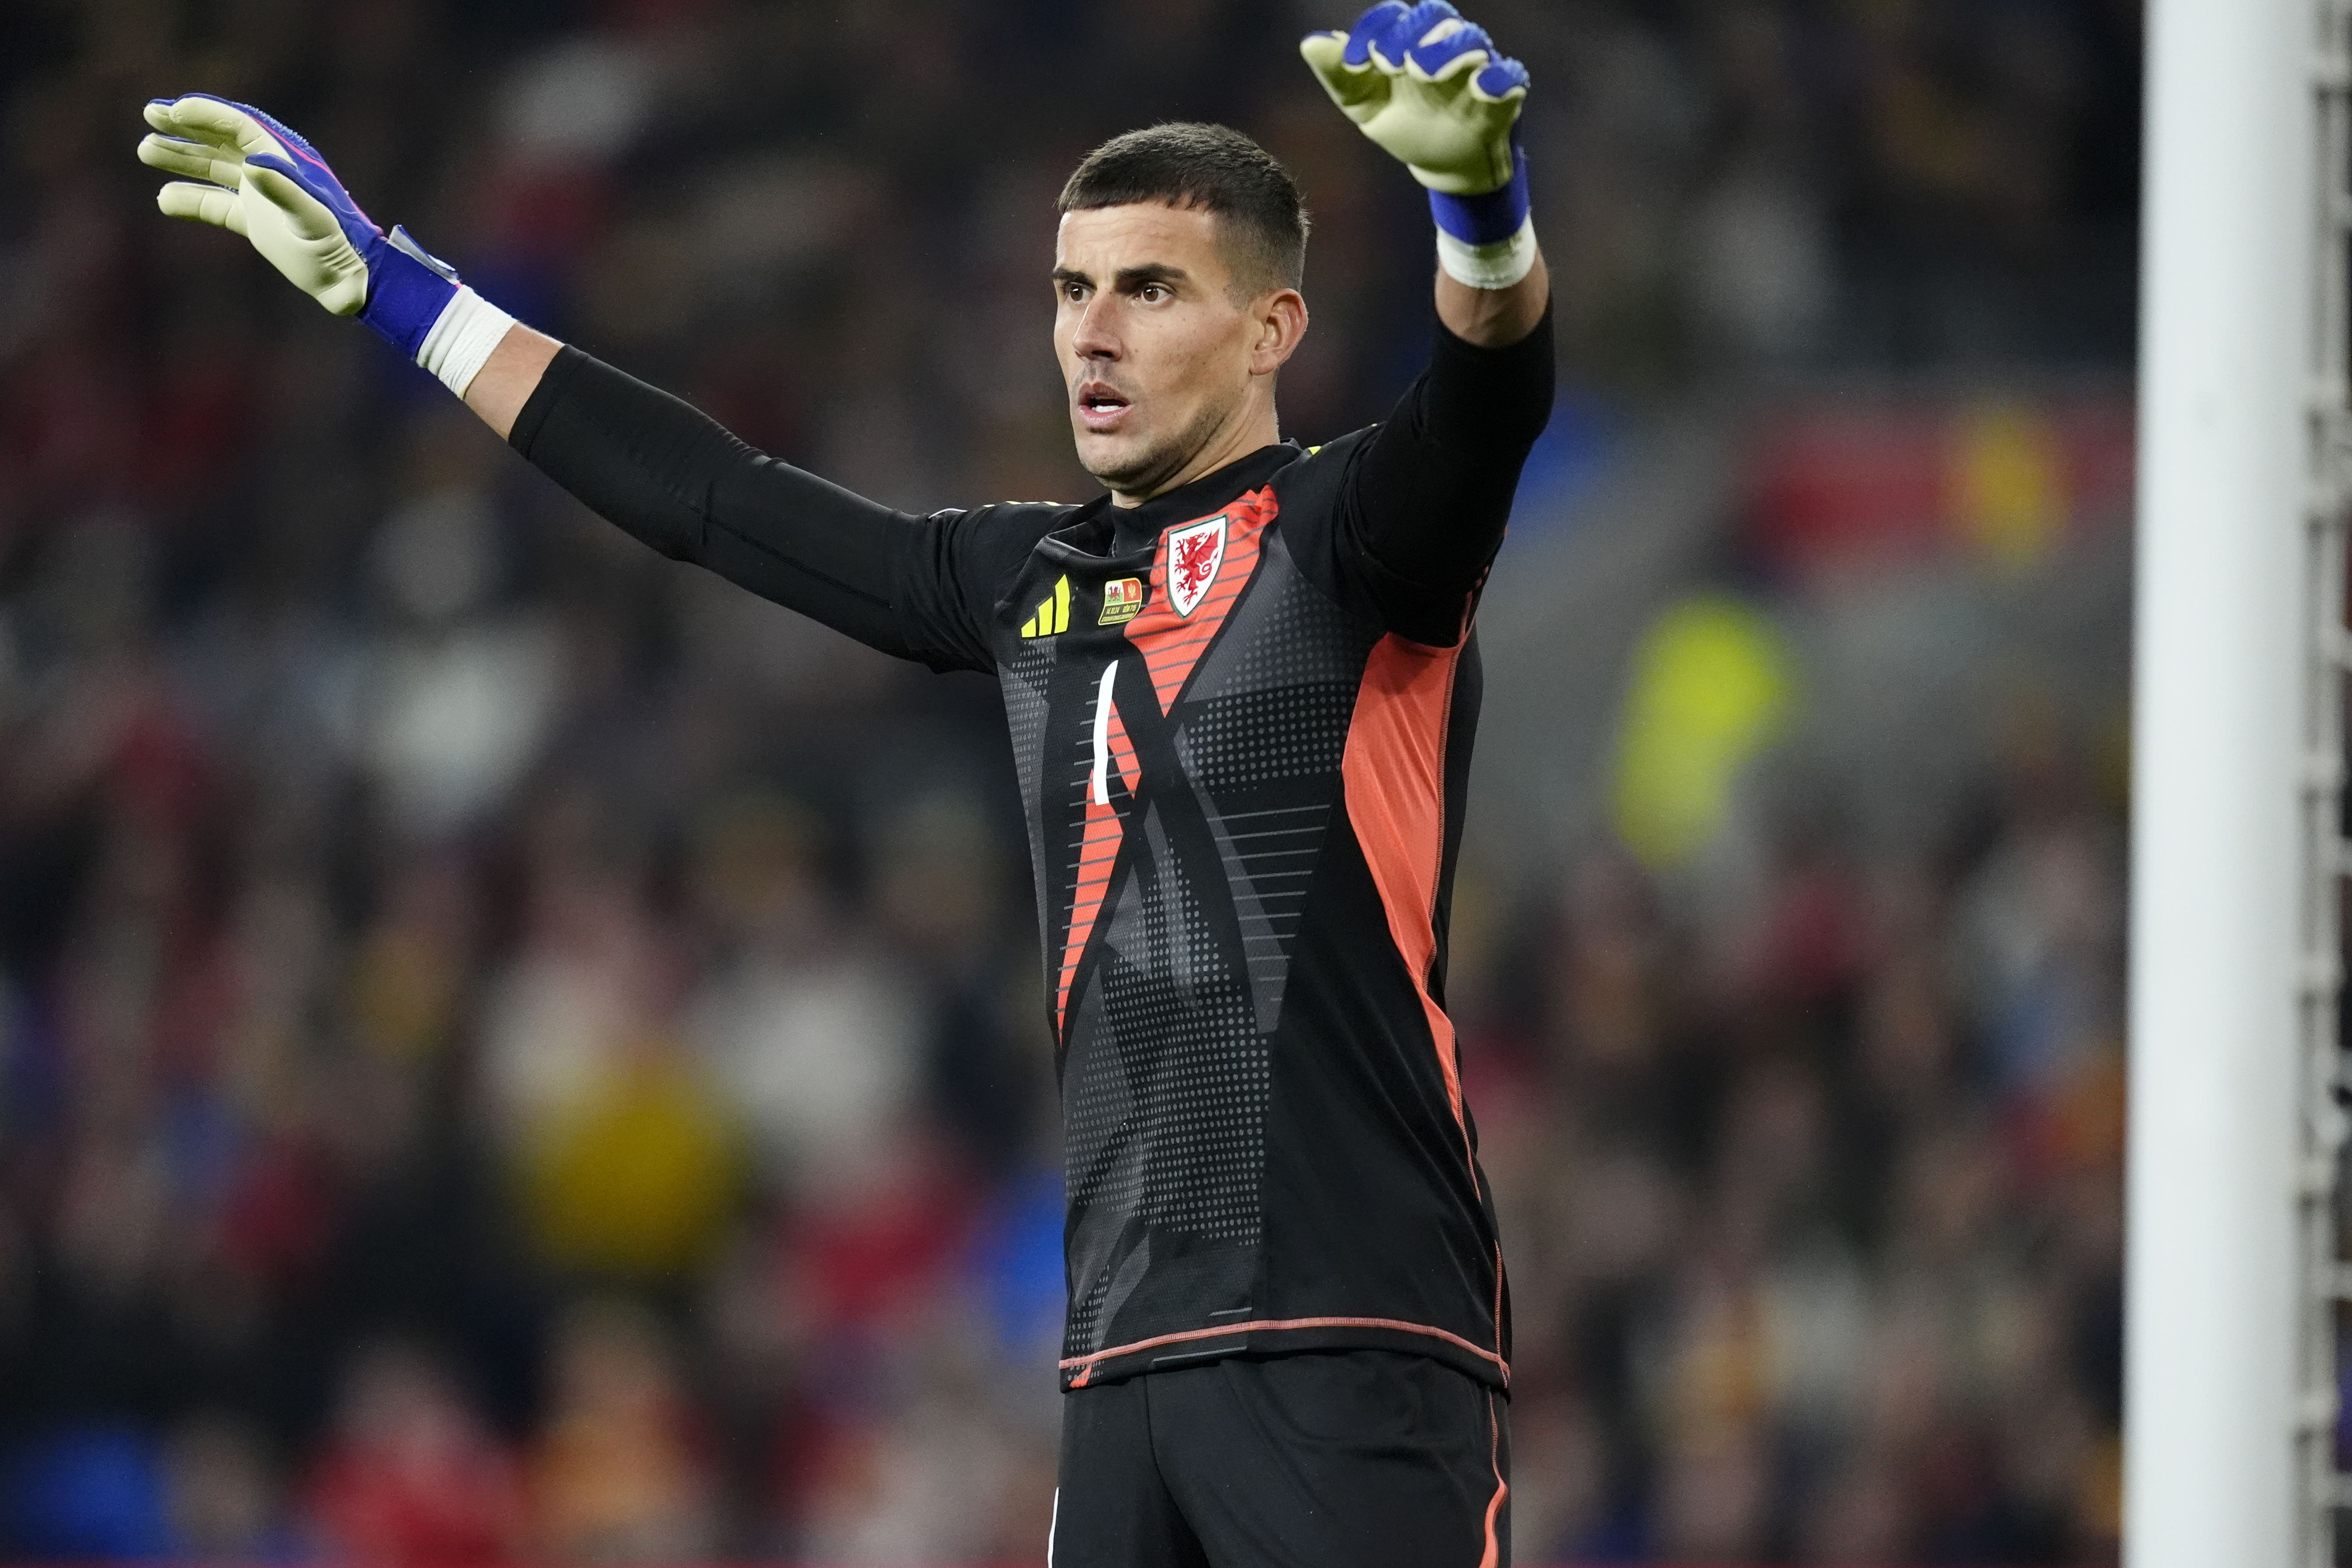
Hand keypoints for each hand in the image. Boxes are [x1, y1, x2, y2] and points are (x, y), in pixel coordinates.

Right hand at [137, 94, 458, 354]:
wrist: (348, 282)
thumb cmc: (336, 247)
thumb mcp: (313, 219)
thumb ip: (286, 192)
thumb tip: (255, 165)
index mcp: (286, 162)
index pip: (241, 127)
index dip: (206, 115)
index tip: (172, 110)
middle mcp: (271, 173)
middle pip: (222, 139)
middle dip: (186, 126)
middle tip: (149, 114)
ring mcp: (261, 197)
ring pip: (214, 168)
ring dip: (181, 158)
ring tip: (145, 149)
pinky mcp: (256, 222)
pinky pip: (216, 205)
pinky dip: (191, 201)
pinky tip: (165, 200)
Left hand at [1300, 2, 1529, 195]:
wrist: (1442, 165)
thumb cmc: (1404, 124)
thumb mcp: (1365, 105)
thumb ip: (1340, 75)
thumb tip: (1310, 42)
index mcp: (1409, 40)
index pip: (1393, 17)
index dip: (1374, 30)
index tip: (1355, 62)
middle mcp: (1443, 44)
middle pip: (1435, 16)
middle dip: (1412, 33)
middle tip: (1391, 61)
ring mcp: (1475, 66)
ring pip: (1471, 39)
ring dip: (1448, 50)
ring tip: (1424, 71)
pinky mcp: (1502, 94)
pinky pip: (1509, 76)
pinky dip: (1498, 79)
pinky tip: (1482, 87)